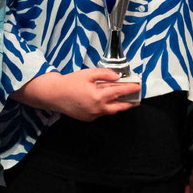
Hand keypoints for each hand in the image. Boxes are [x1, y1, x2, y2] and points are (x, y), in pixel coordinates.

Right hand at [19, 68, 140, 121]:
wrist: (54, 95)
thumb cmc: (70, 82)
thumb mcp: (88, 73)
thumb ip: (104, 74)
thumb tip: (117, 77)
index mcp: (98, 96)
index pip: (119, 92)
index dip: (130, 88)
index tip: (137, 86)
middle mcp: (97, 108)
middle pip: (119, 107)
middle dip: (129, 103)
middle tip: (136, 99)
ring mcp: (92, 115)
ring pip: (110, 111)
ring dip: (118, 106)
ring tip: (125, 101)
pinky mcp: (88, 119)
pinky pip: (101, 113)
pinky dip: (106, 108)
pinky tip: (107, 102)